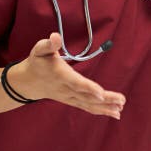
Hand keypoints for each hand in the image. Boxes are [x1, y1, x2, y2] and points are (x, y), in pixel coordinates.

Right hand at [10, 32, 125, 118]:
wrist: (28, 82)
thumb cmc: (37, 62)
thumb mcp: (40, 49)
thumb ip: (49, 44)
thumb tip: (56, 36)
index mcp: (61, 75)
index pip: (76, 83)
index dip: (88, 88)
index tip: (101, 93)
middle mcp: (66, 89)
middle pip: (87, 96)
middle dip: (105, 100)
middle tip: (121, 101)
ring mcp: (69, 97)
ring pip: (88, 104)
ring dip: (105, 107)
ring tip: (120, 110)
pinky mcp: (72, 100)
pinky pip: (87, 107)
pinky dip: (100, 111)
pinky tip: (115, 113)